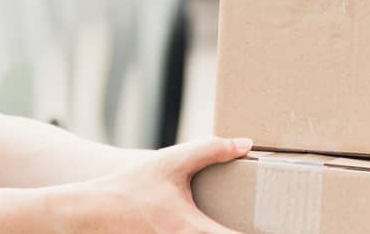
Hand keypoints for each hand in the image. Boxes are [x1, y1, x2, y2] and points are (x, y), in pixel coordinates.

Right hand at [76, 136, 249, 231]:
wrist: (92, 211)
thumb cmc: (133, 186)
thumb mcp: (173, 162)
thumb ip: (211, 150)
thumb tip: (246, 144)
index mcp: (194, 230)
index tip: (277, 226)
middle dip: (240, 232)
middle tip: (259, 222)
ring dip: (223, 233)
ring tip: (236, 220)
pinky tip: (206, 224)